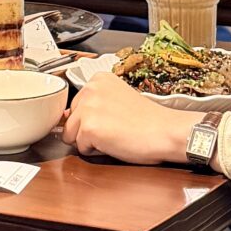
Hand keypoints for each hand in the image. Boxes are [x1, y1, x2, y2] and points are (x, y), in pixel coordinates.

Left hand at [62, 70, 190, 166]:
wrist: (165, 132)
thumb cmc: (149, 120)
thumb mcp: (118, 100)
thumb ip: (93, 103)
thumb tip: (65, 116)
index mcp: (98, 79)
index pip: (76, 106)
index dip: (93, 118)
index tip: (113, 118)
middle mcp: (90, 89)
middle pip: (70, 120)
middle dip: (88, 129)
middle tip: (115, 128)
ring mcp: (88, 108)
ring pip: (71, 135)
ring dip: (89, 141)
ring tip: (114, 135)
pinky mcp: (89, 128)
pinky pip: (81, 148)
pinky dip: (96, 152)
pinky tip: (114, 143)